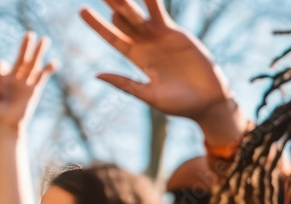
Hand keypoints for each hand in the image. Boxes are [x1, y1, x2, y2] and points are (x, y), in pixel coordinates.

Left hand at [0, 32, 57, 133]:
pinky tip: (54, 62)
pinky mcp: (34, 91)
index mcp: (0, 76)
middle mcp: (13, 78)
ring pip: (33, 65)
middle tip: (30, 34)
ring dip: (38, 52)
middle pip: (21, 59)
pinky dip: (48, 70)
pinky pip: (41, 78)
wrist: (4, 123)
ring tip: (45, 40)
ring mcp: (25, 84)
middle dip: (25, 46)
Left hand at [81, 0, 234, 122]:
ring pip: (138, 13)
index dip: (98, 25)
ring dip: (125, 1)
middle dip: (111, 5)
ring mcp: (161, 37)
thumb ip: (125, 83)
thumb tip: (97, 75)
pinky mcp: (176, 33)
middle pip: (123, 20)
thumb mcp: (149, 95)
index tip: (82, 11)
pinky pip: (159, 13)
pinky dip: (151, 2)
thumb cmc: (180, 105)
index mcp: (138, 59)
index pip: (113, 38)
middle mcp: (147, 45)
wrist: (208, 102)